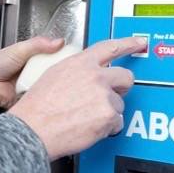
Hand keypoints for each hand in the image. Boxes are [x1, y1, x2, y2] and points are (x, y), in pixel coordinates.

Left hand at [0, 36, 64, 110]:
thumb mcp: (18, 50)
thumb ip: (38, 44)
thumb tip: (59, 42)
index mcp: (33, 57)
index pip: (53, 55)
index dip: (62, 55)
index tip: (70, 55)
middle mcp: (35, 71)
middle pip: (54, 70)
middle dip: (59, 70)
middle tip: (64, 68)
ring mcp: (34, 85)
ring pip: (51, 83)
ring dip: (53, 82)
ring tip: (58, 79)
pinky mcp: (33, 98)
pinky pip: (44, 97)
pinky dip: (47, 95)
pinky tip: (50, 91)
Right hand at [8, 36, 146, 159]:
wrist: (33, 129)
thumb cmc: (38, 108)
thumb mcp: (54, 75)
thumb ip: (77, 70)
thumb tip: (88, 73)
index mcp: (81, 63)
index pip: (111, 47)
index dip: (129, 44)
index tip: (139, 43)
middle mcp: (95, 76)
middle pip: (125, 77)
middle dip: (120, 88)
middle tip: (108, 97)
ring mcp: (104, 96)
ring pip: (119, 103)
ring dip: (108, 112)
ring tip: (86, 117)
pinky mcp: (108, 115)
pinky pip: (117, 122)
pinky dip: (107, 128)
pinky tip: (89, 127)